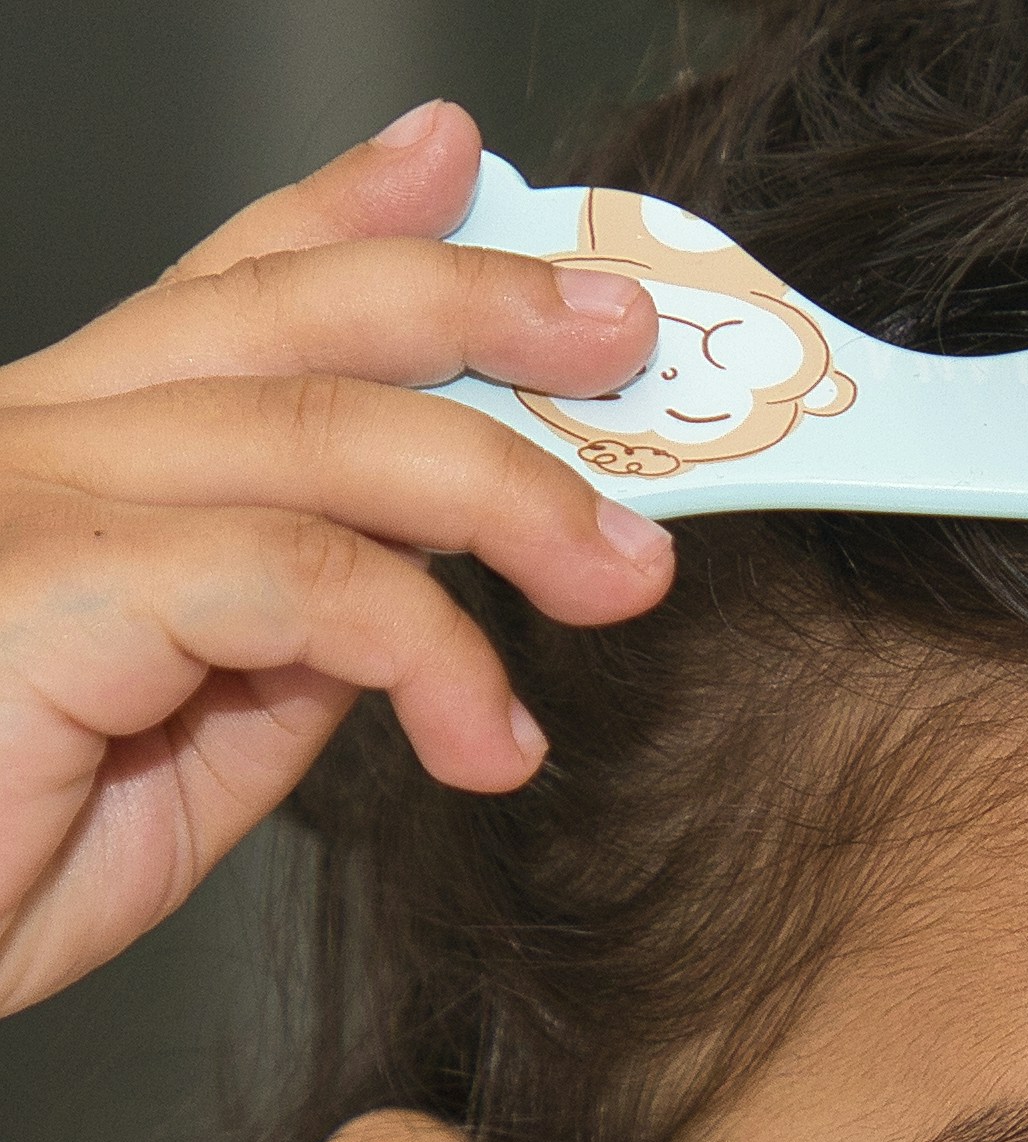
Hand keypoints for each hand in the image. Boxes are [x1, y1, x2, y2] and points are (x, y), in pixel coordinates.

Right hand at [0, 101, 675, 1016]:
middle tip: (621, 332)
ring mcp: (26, 498)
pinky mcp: (48, 584)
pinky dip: (432, 653)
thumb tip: (410, 588)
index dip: (345, 218)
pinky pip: (299, 577)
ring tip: (626, 576)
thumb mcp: (180, 744)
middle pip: (279, 320)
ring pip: (316, 432)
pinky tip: (487, 740)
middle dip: (476, 308)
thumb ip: (282, 646)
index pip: (217, 297)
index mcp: (55, 459)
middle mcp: (26, 443)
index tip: (459, 169)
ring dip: (511, 496)